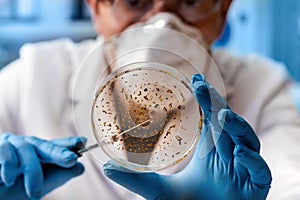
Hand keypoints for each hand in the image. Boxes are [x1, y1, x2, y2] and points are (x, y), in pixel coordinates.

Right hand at [0, 134, 85, 198]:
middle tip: (70, 159)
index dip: (68, 144)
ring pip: (28, 150)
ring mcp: (10, 145)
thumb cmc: (10, 193)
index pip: (55, 146)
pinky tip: (8, 179)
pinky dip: (9, 167)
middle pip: (45, 145)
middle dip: (59, 152)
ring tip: (34, 192)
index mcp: (37, 154)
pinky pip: (6, 152)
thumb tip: (80, 167)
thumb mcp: (37, 187)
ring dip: (33, 172)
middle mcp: (25, 146)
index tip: (83, 142)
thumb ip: (57, 176)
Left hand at [102, 74, 271, 199]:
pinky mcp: (255, 187)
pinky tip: (238, 153)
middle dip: (217, 104)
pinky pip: (260, 171)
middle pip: (227, 124)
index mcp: (210, 151)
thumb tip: (108, 167)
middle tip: (202, 87)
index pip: (211, 120)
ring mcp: (243, 170)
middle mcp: (228, 155)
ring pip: (247, 141)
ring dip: (236, 126)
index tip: (195, 80)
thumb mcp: (160, 192)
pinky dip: (252, 160)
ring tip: (222, 114)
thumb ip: (137, 180)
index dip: (206, 100)